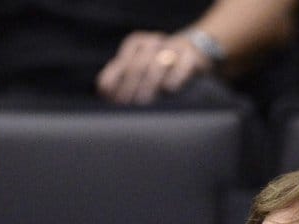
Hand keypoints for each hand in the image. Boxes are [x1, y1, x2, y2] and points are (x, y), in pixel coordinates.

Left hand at [96, 31, 212, 104]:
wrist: (195, 52)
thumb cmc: (161, 68)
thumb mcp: (140, 68)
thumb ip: (120, 77)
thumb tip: (102, 92)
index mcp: (137, 44)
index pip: (122, 64)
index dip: (114, 82)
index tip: (111, 100)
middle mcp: (154, 43)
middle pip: (138, 66)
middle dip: (129, 87)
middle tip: (125, 105)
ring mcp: (174, 48)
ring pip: (158, 64)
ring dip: (149, 84)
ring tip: (143, 101)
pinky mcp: (192, 56)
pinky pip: (182, 66)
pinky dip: (175, 78)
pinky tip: (169, 89)